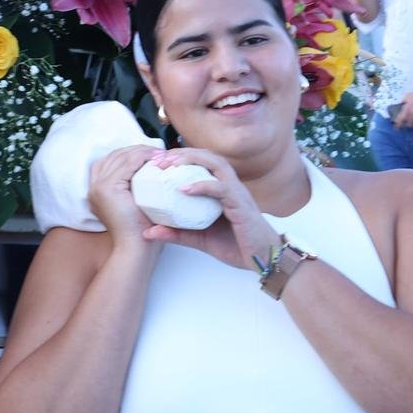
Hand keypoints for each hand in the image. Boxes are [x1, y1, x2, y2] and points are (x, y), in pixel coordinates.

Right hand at [85, 143, 162, 246]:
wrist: (136, 248)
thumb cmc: (140, 230)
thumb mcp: (135, 204)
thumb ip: (135, 188)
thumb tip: (151, 171)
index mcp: (97, 190)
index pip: (112, 160)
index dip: (131, 153)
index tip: (151, 154)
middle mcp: (93, 186)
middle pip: (115, 155)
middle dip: (137, 149)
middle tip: (158, 151)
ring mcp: (98, 186)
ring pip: (121, 157)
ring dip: (142, 151)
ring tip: (160, 154)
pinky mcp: (107, 188)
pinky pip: (127, 164)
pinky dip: (142, 157)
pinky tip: (156, 158)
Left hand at [139, 147, 281, 270]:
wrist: (264, 259)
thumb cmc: (236, 245)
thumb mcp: (199, 238)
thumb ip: (176, 233)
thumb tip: (148, 232)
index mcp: (220, 188)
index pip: (200, 162)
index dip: (179, 157)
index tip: (156, 162)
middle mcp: (229, 185)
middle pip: (206, 156)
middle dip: (181, 153)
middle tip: (158, 160)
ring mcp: (237, 193)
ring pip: (216, 164)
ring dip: (192, 160)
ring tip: (170, 165)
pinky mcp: (241, 205)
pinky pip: (222, 189)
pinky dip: (203, 185)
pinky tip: (185, 188)